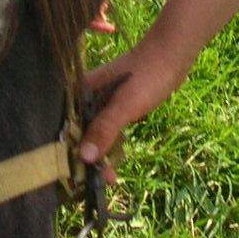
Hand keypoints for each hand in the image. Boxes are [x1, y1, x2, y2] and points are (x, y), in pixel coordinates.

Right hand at [78, 32, 188, 165]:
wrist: (172, 55)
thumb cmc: (147, 75)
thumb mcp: (124, 106)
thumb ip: (104, 130)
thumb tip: (83, 157)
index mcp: (80, 92)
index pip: (66, 127)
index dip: (67, 152)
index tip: (75, 177)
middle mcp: (86, 97)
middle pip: (78, 132)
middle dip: (84, 159)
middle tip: (98, 182)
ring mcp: (101, 102)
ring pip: (93, 133)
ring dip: (98, 154)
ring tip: (108, 178)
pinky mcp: (115, 106)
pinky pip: (106, 129)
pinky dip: (109, 144)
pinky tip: (113, 160)